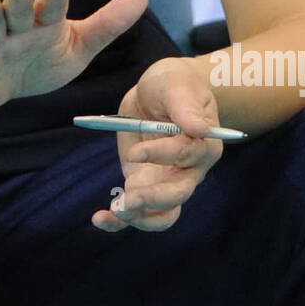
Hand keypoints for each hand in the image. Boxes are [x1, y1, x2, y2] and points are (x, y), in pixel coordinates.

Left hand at [91, 57, 223, 232]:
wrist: (160, 93)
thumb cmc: (174, 85)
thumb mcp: (176, 84)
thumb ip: (185, 105)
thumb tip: (199, 128)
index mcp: (203, 144)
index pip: (187, 155)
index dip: (162, 155)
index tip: (136, 152)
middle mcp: (189, 169)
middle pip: (178, 194)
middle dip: (155, 199)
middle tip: (129, 198)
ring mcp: (166, 181)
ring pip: (163, 213)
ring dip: (141, 217)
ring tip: (116, 210)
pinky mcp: (144, 184)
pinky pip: (137, 212)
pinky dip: (119, 221)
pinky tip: (100, 219)